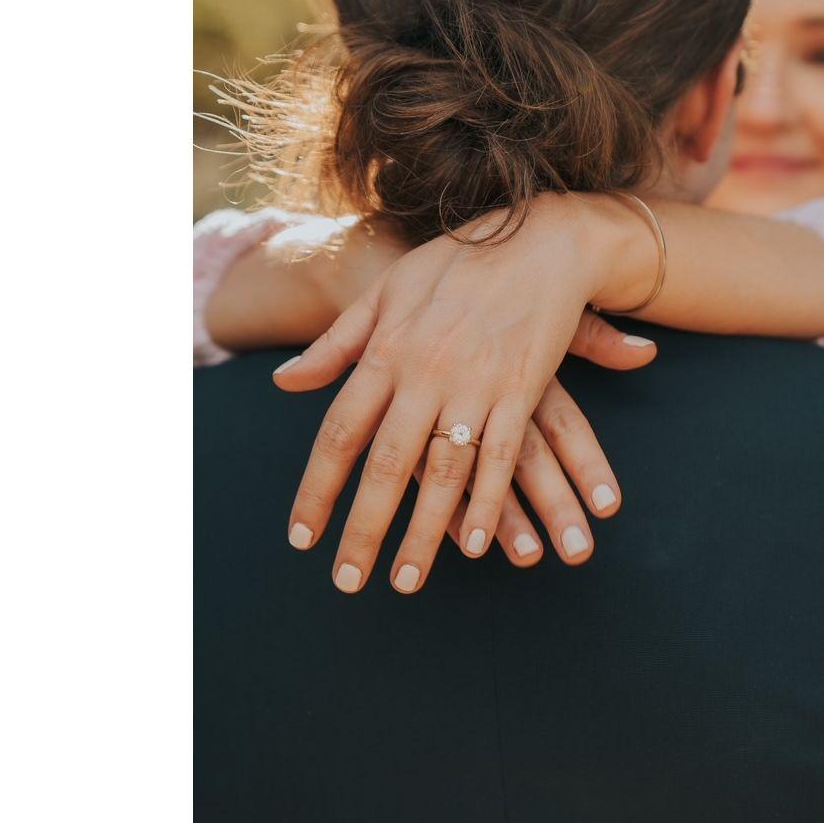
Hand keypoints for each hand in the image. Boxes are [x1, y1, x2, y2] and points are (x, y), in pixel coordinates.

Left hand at [273, 195, 656, 592]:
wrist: (538, 239)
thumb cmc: (458, 262)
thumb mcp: (387, 291)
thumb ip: (337, 344)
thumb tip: (285, 385)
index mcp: (387, 350)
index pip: (340, 433)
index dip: (318, 490)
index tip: (303, 537)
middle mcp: (424, 373)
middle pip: (385, 466)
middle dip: (363, 530)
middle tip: (347, 583)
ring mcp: (475, 384)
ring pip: (441, 472)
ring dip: (422, 533)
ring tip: (405, 581)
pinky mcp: (521, 390)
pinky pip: (497, 458)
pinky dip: (485, 503)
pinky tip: (471, 543)